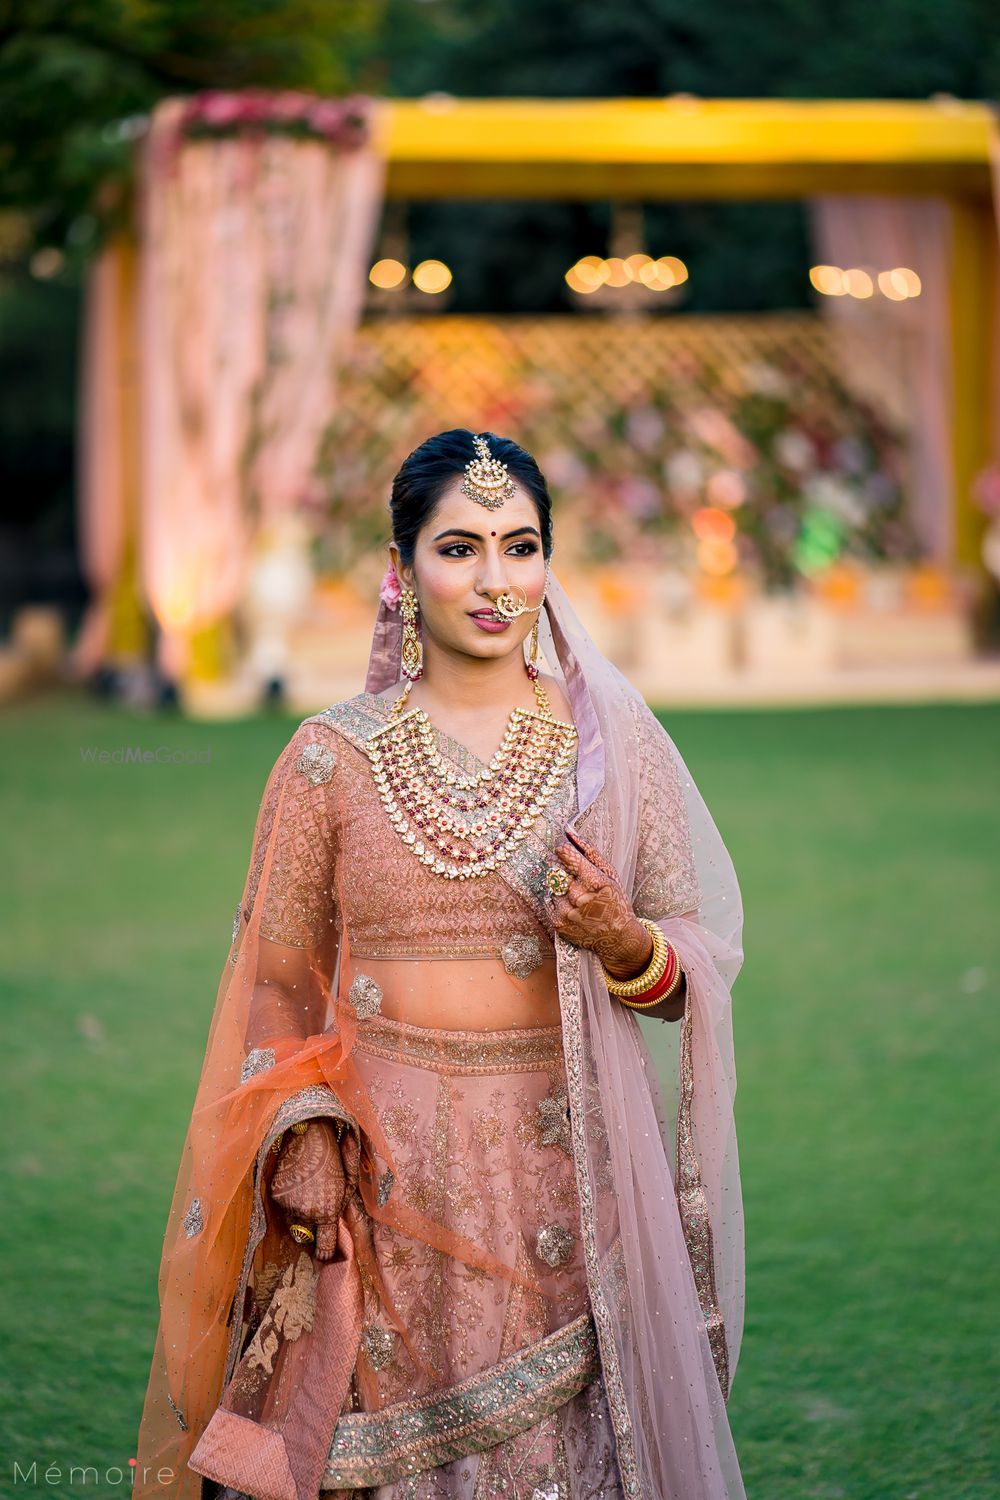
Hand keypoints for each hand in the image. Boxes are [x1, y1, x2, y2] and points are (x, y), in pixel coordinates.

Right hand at [269, 1119, 350, 1259]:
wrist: (307, 1132)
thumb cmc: (333, 1156)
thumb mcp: (347, 1183)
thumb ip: (340, 1208)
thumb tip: (332, 1227)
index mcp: (327, 1212)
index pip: (325, 1247)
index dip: (325, 1253)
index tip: (323, 1257)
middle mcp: (306, 1214)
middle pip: (306, 1234)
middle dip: (310, 1226)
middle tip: (315, 1203)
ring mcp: (288, 1204)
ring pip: (292, 1219)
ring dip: (298, 1209)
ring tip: (306, 1183)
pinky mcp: (274, 1194)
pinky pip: (283, 1205)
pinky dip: (288, 1196)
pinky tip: (295, 1177)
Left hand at [549, 833, 653, 979]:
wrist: (617, 937)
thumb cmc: (615, 901)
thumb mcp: (610, 873)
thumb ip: (589, 851)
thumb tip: (569, 832)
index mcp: (594, 881)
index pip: (565, 854)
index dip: (562, 848)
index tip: (563, 847)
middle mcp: (578, 897)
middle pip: (554, 868)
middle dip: (560, 866)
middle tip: (571, 872)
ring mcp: (566, 911)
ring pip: (550, 883)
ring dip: (558, 883)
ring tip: (574, 891)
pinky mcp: (557, 923)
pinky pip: (547, 899)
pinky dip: (555, 897)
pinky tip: (569, 903)